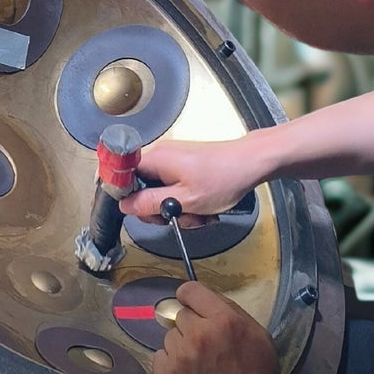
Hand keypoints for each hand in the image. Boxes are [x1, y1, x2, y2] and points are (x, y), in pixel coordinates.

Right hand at [120, 135, 263, 220]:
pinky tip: (203, 208)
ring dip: (178, 209)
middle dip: (161, 210)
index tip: (144, 211)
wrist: (251, 163)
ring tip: (199, 214)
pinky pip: (174, 187)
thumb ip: (151, 203)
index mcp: (155, 159)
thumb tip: (125, 205)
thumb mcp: (184, 200)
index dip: (128, 197)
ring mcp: (173, 160)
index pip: (122, 176)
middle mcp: (160, 155)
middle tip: (180, 218)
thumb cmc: (223, 178)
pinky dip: (186, 201)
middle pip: (142, 189)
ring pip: (161, 192)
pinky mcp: (185, 165)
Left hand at [153, 282, 283, 373]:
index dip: (190, 298)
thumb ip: (233, 314)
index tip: (192, 306)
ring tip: (199, 368)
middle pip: (181, 315)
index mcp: (224, 320)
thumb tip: (207, 303)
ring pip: (170, 337)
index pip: (191, 290)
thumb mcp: (259, 338)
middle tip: (206, 348)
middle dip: (192, 327)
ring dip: (181, 347)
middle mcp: (199, 334)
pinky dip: (171, 365)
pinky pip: (160, 357)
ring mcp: (179, 356)